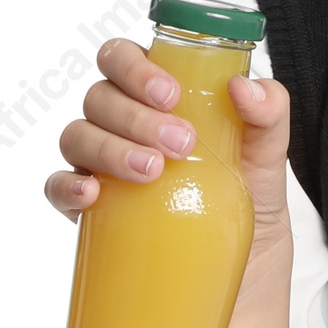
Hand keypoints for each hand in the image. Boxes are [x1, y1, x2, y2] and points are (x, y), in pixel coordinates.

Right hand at [44, 38, 293, 253]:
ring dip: (110, 148)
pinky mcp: (93, 210)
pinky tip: (91, 194)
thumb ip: (269, 111)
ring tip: (152, 172)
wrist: (247, 269)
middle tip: (180, 144)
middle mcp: (125, 125)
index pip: (123, 58)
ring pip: (77, 135)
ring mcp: (104, 165)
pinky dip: (68, 186)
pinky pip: (58, 188)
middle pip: (101, 96)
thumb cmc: (251, 200)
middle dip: (136, 116)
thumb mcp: (270, 154)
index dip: (135, 67)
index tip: (170, 95)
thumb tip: (241, 86)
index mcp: (160, 98)